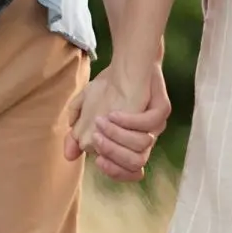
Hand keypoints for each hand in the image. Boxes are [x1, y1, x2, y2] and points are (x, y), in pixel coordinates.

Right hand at [64, 62, 169, 182]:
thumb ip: (77, 132)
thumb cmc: (109, 87)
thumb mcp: (86, 108)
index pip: (128, 171)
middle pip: (136, 163)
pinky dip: (129, 121)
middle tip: (95, 138)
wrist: (128, 61)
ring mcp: (156, 125)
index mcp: (130, 144)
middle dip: (113, 154)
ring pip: (142, 146)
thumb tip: (69, 155)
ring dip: (118, 137)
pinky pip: (149, 123)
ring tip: (101, 122)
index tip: (97, 160)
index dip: (114, 171)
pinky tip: (113, 113)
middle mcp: (145, 138)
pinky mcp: (162, 109)